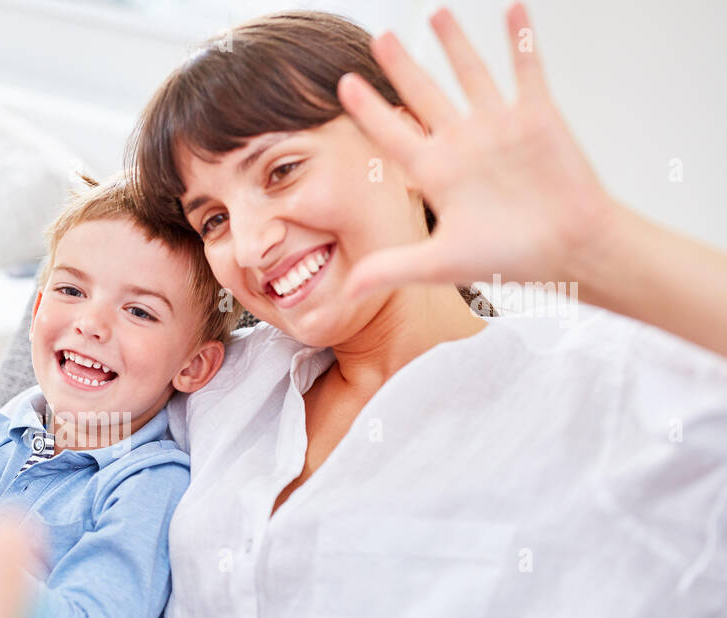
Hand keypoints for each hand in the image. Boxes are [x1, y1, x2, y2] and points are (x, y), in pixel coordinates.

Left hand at [337, 4, 614, 300]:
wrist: (571, 251)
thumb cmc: (511, 259)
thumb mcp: (443, 264)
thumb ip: (392, 268)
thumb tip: (347, 291)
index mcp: (437, 175)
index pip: (392, 135)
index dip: (369, 110)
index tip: (345, 84)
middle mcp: (463, 146)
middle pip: (424, 96)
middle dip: (401, 66)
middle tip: (379, 37)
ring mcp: (499, 128)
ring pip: (470, 75)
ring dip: (454, 44)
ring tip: (435, 13)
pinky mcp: (538, 117)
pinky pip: (527, 69)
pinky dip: (520, 40)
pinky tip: (512, 10)